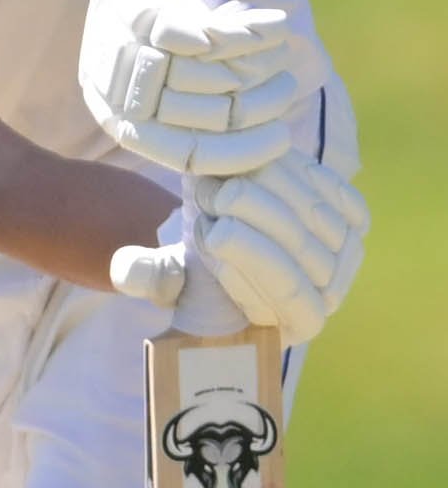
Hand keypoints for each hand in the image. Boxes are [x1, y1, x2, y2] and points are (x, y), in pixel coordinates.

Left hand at [80, 0, 299, 174]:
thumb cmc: (175, 24)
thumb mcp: (188, 77)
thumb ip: (215, 112)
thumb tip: (258, 165)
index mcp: (122, 122)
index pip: (185, 154)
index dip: (236, 154)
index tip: (280, 145)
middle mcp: (113, 94)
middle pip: (197, 117)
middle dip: (253, 107)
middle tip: (287, 90)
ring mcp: (119, 54)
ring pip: (200, 78)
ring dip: (253, 69)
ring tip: (282, 58)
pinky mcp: (135, 12)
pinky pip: (198, 36)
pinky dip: (242, 35)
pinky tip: (274, 28)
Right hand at [112, 141, 367, 344]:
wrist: (225, 240)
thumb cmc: (191, 274)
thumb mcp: (160, 278)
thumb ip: (145, 278)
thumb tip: (132, 273)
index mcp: (294, 325)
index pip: (289, 297)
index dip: (252, 264)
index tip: (211, 232)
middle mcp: (331, 294)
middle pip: (306, 253)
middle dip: (258, 220)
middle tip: (214, 194)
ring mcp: (348, 255)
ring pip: (318, 217)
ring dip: (271, 189)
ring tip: (226, 173)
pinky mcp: (354, 217)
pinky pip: (333, 191)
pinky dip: (297, 172)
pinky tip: (257, 161)